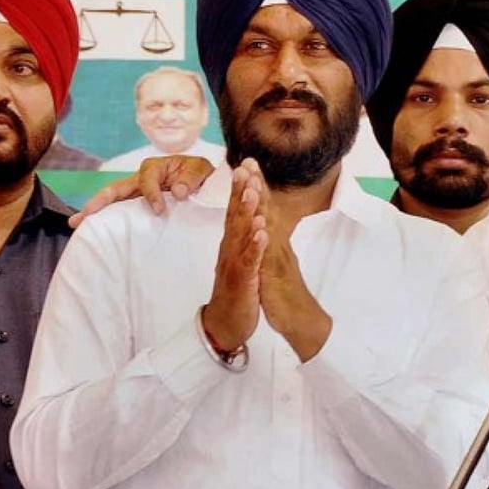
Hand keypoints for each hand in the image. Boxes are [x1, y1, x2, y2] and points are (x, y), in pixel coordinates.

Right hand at [70, 155, 215, 227]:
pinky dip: (108, 219)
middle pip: (116, 188)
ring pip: (113, 200)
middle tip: (84, 215)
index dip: (151, 194)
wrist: (205, 183)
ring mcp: (137, 192)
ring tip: (76, 224)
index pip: (147, 180)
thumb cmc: (200, 174)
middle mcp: (141, 178)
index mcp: (156, 167)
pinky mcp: (138, 205)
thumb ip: (191, 178)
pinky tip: (95, 231)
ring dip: (95, 211)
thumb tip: (179, 192)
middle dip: (99, 201)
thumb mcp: (201, 170)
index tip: (159, 210)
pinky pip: (120, 210)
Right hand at [202, 158, 267, 350]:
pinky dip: (255, 246)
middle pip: (235, 215)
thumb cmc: (236, 289)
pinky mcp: (242, 281)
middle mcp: (230, 249)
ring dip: (247, 213)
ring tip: (253, 192)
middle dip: (240, 191)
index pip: (236, 210)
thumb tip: (248, 215)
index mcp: (233, 243)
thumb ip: (243, 237)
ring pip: (241, 234)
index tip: (246, 164)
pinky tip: (262, 232)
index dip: (241, 187)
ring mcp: (235, 264)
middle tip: (244, 167)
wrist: (226, 323)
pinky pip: (248, 261)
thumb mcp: (241, 259)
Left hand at [256, 177, 331, 361]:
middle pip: (267, 210)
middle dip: (258, 185)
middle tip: (249, 161)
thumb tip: (268, 227)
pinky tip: (263, 225)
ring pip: (269, 227)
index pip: (264, 209)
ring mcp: (277, 259)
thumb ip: (272, 244)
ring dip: (262, 205)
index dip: (256, 187)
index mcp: (274, 242)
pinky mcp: (275, 276)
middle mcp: (277, 245)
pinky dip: (265, 240)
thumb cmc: (286, 293)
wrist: (301, 320)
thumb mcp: (276, 263)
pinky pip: (269, 256)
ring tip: (254, 183)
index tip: (248, 165)